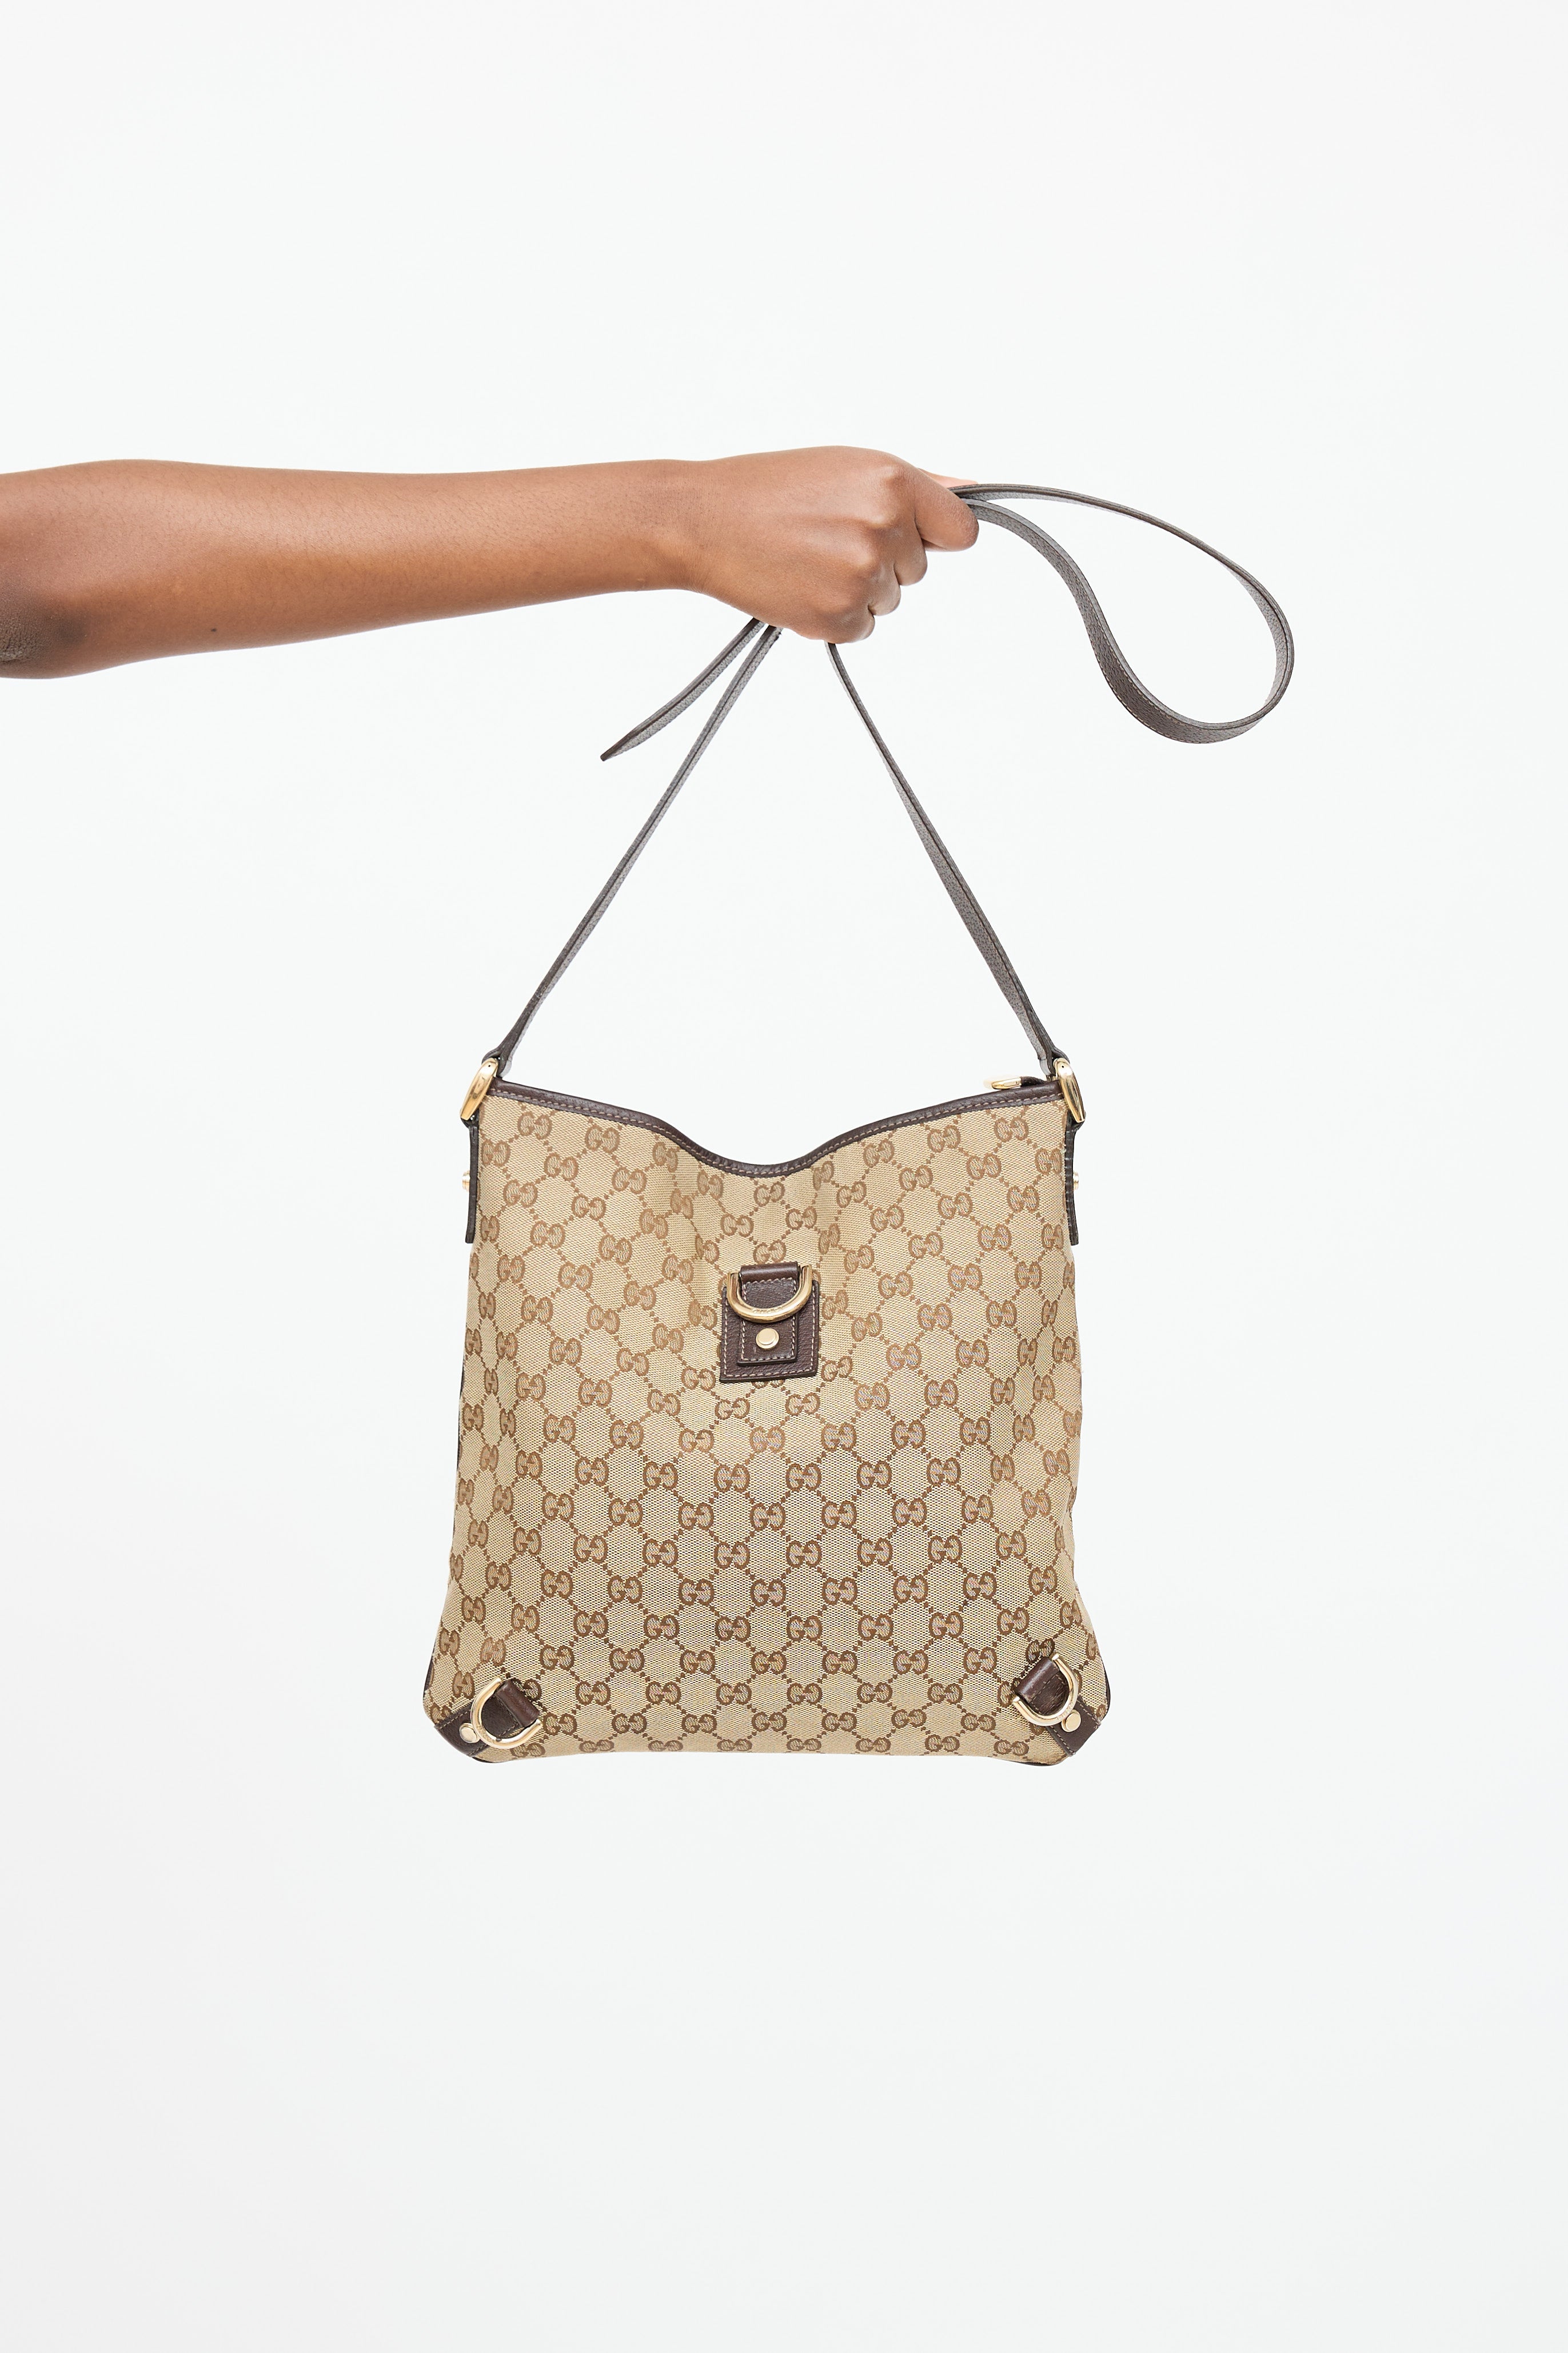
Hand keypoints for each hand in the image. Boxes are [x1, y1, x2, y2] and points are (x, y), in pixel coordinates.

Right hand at [663, 447, 979, 642]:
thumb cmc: (770, 489)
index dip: (937, 537)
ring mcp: (863, 575)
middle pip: (918, 569)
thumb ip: (915, 486)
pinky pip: (862, 627)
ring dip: (858, 588)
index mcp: (892, 483)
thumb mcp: (847, 466)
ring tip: (809, 558)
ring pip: (889, 599)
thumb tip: (971, 491)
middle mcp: (885, 526)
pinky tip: (800, 584)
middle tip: (829, 537)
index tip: (913, 537)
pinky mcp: (839, 616)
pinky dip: (835, 615)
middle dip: (884, 560)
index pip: (960, 530)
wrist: (705, 521)